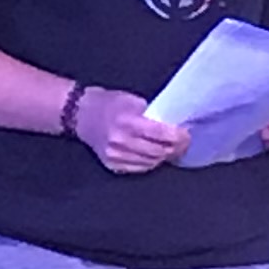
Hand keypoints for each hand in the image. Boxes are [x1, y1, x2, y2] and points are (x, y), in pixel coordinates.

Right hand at [68, 87, 189, 174]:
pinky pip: (139, 168)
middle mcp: (120, 141)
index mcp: (127, 121)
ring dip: (164, 157)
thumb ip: (151, 114)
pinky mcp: (112, 164)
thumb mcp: (132, 100)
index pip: (160, 134)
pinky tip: (155, 155)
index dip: (178, 136)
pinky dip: (150, 163)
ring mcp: (115, 155)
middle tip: (183, 143)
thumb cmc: (108, 104)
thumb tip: (172, 126)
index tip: (186, 135)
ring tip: (171, 149)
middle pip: (158, 151)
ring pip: (150, 162)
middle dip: (175, 148)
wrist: (82, 114)